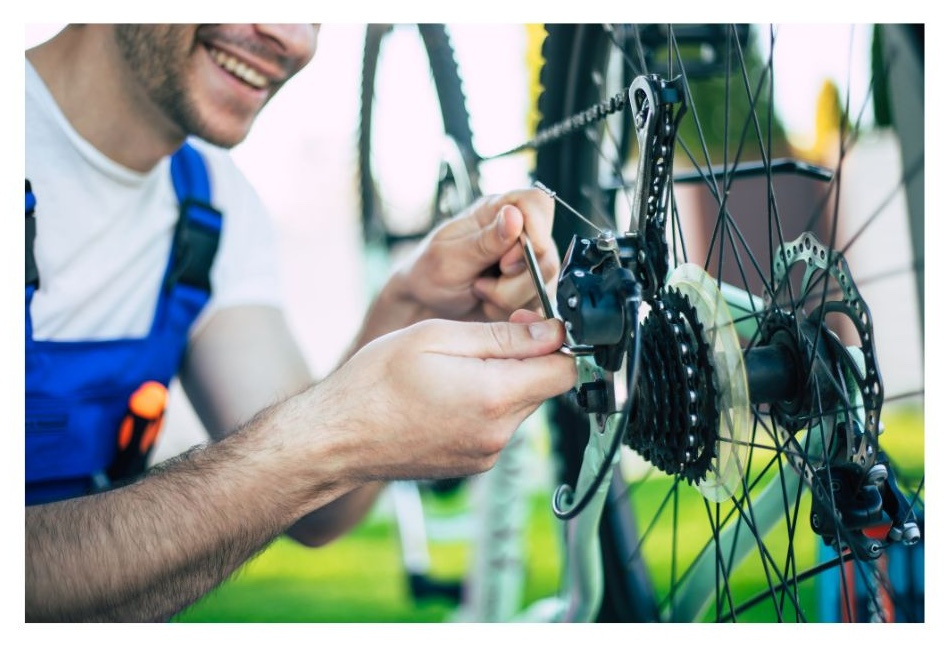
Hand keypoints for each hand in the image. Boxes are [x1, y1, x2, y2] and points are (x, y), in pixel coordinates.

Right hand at [313, 313, 576, 481]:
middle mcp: (498, 432)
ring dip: (502, 382)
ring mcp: (486, 454)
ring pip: (520, 406)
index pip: (565, 369)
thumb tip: (551, 333)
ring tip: (454, 369)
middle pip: (543, 387)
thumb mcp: (438, 337)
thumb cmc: (376, 383)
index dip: (554, 341)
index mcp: (495, 395)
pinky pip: (497, 427)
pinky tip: (447, 394)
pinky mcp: (473, 464)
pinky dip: (484, 406)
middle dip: (525, 359)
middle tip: (481, 341)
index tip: (528, 324)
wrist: (338, 437)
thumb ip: (502, 335)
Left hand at [389, 187, 558, 322]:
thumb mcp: (449, 257)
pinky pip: (539, 304)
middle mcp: (518, 233)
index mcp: (496, 211)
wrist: (424, 306)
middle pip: (546, 252)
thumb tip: (515, 215)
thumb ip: (485, 240)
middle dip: (514, 279)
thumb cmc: (429, 273)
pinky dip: (512, 312)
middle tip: (482, 283)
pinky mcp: (529, 290)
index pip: (537, 204)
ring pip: (544, 283)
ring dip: (509, 298)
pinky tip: (489, 305)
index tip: (506, 260)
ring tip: (481, 292)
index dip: (533, 231)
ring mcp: (527, 263)